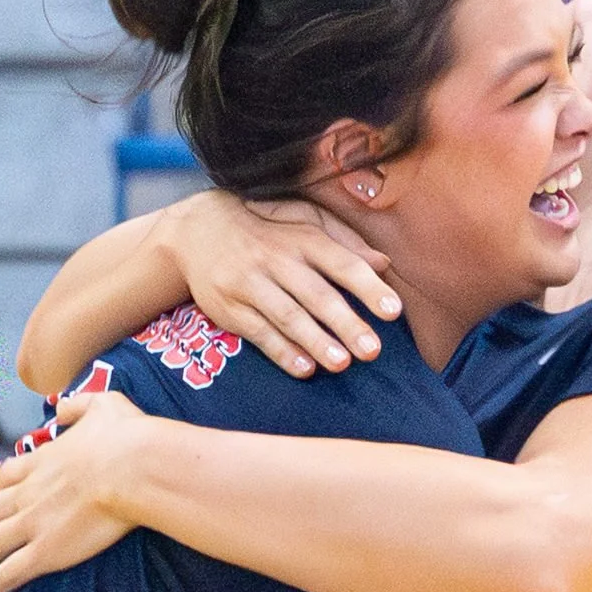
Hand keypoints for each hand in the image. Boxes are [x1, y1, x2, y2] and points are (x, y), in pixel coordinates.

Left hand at [0, 386, 151, 591]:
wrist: (132, 467)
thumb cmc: (127, 437)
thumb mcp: (102, 405)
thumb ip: (77, 406)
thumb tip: (61, 407)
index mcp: (42, 461)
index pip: (6, 477)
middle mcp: (28, 493)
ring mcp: (32, 523)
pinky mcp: (45, 551)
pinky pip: (6, 574)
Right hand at [168, 188, 402, 378]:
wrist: (198, 232)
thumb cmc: (267, 230)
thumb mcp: (304, 222)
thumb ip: (345, 243)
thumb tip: (384, 264)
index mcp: (302, 239)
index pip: (341, 263)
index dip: (367, 287)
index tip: (392, 311)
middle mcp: (276, 260)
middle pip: (315, 294)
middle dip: (345, 323)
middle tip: (372, 350)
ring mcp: (250, 284)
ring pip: (287, 316)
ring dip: (315, 341)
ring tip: (341, 363)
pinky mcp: (230, 308)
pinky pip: (259, 332)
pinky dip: (282, 351)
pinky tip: (304, 368)